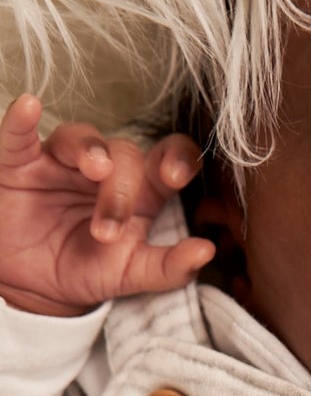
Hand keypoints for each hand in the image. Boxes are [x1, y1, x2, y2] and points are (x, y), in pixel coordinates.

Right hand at [0, 94, 215, 316]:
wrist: (33, 286)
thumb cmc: (87, 270)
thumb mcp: (130, 275)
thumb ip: (169, 267)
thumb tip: (206, 252)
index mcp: (141, 191)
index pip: (170, 157)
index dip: (178, 156)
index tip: (174, 175)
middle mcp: (105, 169)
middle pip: (124, 155)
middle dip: (119, 192)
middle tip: (105, 232)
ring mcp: (62, 161)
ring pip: (81, 137)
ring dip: (90, 151)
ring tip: (95, 170)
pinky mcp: (19, 161)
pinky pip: (19, 135)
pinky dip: (21, 121)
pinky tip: (28, 109)